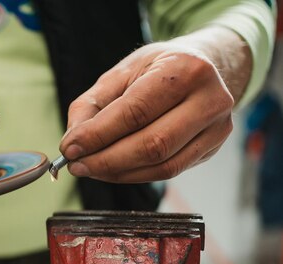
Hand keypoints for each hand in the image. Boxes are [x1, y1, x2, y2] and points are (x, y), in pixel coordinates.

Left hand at [60, 27, 251, 182]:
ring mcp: (217, 126)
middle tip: (76, 166)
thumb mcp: (121, 73)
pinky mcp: (214, 147)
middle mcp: (208, 98)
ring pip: (161, 164)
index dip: (97, 135)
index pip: (134, 112)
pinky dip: (135, 175)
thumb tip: (72, 143)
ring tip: (90, 168)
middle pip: (151, 144)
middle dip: (105, 160)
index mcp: (184, 68)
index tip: (69, 149)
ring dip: (118, 172)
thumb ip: (91, 105)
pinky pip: (170, 171)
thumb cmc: (159, 69)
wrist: (208, 65)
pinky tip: (114, 170)